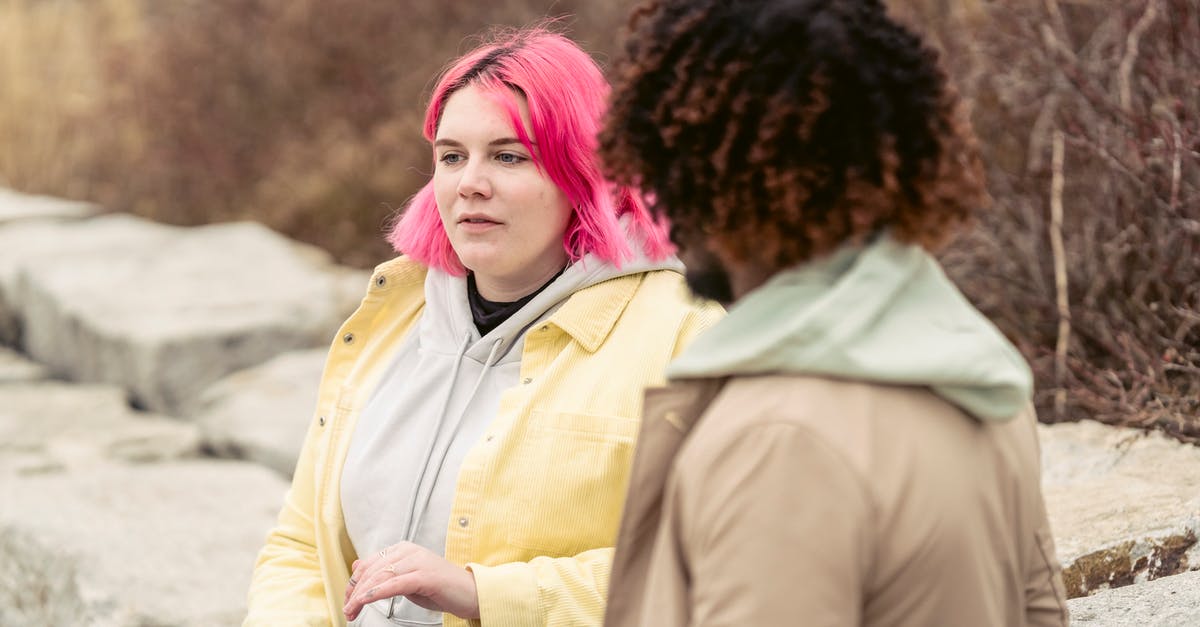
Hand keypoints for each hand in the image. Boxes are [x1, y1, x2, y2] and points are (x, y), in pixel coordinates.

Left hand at [343, 541, 479, 621]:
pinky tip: (366, 600)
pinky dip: (377, 592)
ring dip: (361, 596)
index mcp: (403, 549)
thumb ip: (384, 571)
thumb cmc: (441, 588)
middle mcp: (409, 551)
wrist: (471, 593)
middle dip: (354, 592)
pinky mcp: (425, 575)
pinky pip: (395, 583)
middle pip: (371, 570)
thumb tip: (358, 565)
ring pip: (380, 576)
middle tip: (347, 610)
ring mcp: (418, 561)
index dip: (353, 583)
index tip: (347, 601)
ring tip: (353, 610)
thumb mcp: (406, 578)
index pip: (369, 563)